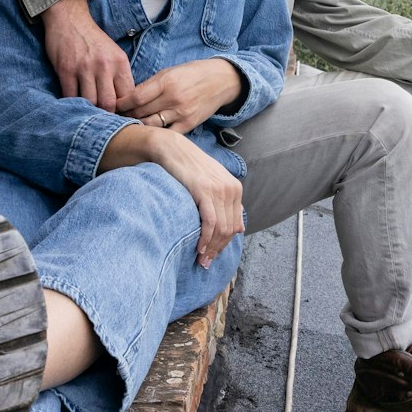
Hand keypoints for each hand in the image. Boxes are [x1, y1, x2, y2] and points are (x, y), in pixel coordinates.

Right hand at [40, 0, 133, 110]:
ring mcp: (84, 68)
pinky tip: (74, 102)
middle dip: (106, 113)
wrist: (70, 19)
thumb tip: (125, 103)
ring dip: (88, 109)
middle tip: (102, 117)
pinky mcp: (66, 70)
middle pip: (109, 103)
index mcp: (120, 62)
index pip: (128, 94)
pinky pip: (70, 96)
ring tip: (88, 111)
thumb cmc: (93, 40)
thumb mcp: (114, 53)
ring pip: (90, 102)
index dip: (124, 108)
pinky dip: (72, 102)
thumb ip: (119, 75)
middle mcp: (104, 65)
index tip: (119, 114)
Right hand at [103, 127, 244, 267]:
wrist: (172, 148)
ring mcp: (219, 190)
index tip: (213, 256)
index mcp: (235, 188)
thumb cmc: (189, 168)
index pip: (235, 225)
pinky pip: (210, 222)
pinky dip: (206, 239)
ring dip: (211, 248)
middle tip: (205, 263)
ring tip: (201, 260)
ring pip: (221, 229)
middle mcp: (231, 189)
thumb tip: (240, 228)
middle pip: (229, 229)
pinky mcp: (205, 191)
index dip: (225, 244)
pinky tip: (199, 247)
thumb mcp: (212, 184)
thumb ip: (226, 203)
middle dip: (218, 250)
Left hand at [122, 59, 242, 134]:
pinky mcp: (189, 124)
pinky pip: (166, 134)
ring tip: (129, 126)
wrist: (221, 80)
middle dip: (126, 116)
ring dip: (138, 126)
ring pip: (151, 125)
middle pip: (140, 113)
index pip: (135, 97)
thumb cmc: (193, 73)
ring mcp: (181, 113)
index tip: (112, 106)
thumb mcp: (170, 71)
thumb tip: (129, 98)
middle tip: (116, 118)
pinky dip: (156, 134)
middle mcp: (173, 98)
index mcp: (166, 82)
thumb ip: (150, 85)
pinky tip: (148, 134)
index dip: (121, 104)